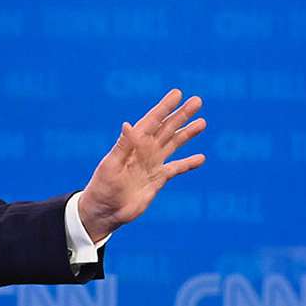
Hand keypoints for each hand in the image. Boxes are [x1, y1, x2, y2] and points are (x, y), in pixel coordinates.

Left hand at [76, 89, 206, 241]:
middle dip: (182, 115)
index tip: (177, 93)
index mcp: (134, 143)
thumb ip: (122, 146)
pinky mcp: (158, 179)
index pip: (153, 121)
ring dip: (188, 133)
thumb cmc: (103, 187)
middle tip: (197, 101)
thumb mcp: (111, 165)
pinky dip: (189, 163)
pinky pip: (177, 168)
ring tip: (202, 123)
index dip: (165, 107)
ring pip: (174, 144)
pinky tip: (201, 158)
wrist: (105, 211)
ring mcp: (153, 164)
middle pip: (167, 128)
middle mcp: (145, 150)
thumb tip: (127, 124)